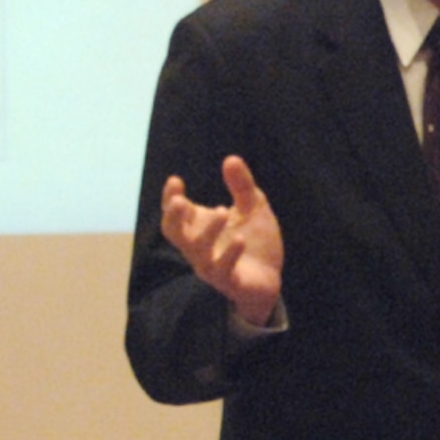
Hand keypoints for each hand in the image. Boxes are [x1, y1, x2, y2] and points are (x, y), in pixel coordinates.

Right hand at [159, 155, 284, 326]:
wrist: (270, 278)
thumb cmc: (255, 242)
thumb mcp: (253, 208)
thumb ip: (242, 186)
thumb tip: (231, 158)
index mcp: (198, 227)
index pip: (175, 212)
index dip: (170, 198)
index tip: (175, 181)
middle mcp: (198, 247)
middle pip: (173, 233)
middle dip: (173, 217)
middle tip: (179, 201)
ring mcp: (211, 265)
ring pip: (198, 251)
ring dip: (208, 231)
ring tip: (224, 211)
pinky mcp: (229, 281)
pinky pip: (223, 270)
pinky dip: (229, 255)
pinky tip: (240, 240)